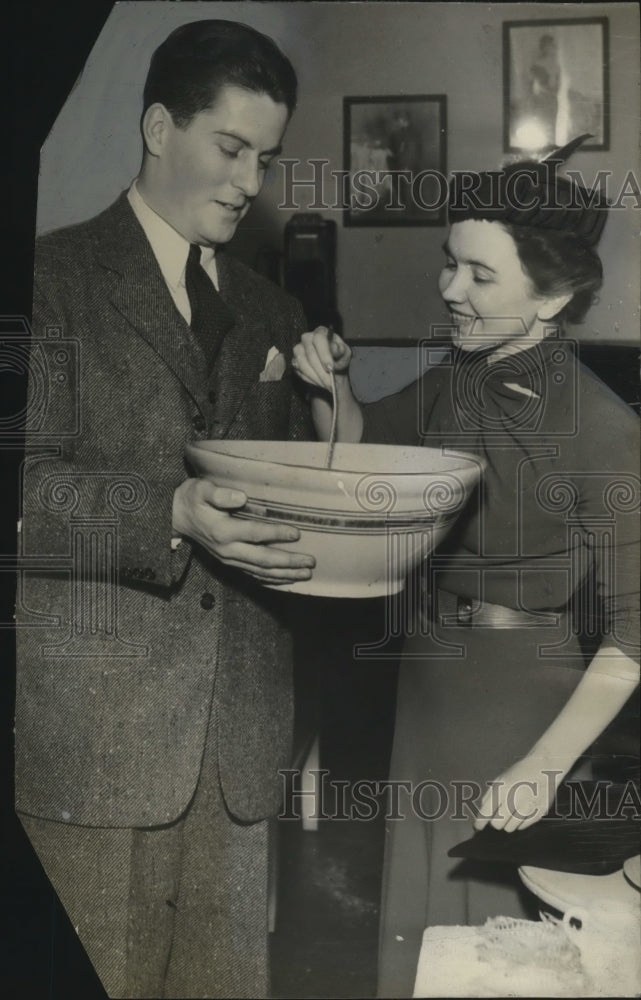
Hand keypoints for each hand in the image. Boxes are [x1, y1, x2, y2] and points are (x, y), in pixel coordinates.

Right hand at [172, 478, 314, 584]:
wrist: (175, 517)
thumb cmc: (192, 499)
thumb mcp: (201, 490)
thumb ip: (219, 494)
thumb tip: (241, 497)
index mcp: (223, 531)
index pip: (255, 534)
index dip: (276, 534)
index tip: (297, 534)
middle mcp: (228, 550)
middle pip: (263, 560)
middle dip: (289, 562)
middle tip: (311, 562)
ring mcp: (229, 559)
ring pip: (261, 572)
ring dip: (285, 575)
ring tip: (306, 575)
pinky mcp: (230, 563)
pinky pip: (254, 576)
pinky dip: (271, 580)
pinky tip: (287, 581)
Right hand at [292, 326, 351, 392]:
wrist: (332, 370)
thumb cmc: (339, 359)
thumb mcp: (345, 354)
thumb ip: (341, 350)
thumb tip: (335, 348)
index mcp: (321, 332)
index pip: (319, 339)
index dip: (324, 354)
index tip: (330, 368)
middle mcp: (307, 337)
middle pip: (310, 353)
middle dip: (321, 371)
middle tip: (330, 383)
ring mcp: (298, 348)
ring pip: (302, 362)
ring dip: (315, 376)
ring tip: (326, 384)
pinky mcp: (294, 360)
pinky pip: (298, 370)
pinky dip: (309, 378)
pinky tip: (319, 381)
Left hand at [473, 754, 568, 833]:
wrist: (544, 767)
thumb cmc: (519, 773)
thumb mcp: (500, 779)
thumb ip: (489, 797)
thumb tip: (482, 815)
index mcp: (502, 789)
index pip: (486, 812)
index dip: (480, 823)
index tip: (477, 827)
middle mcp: (514, 799)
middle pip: (497, 824)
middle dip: (495, 821)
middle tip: (499, 815)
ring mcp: (528, 807)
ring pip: (509, 828)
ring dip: (508, 822)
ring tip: (512, 811)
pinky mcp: (538, 812)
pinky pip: (522, 827)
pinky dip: (520, 822)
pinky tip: (523, 810)